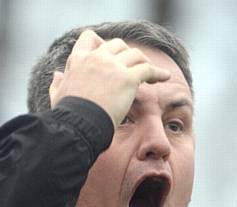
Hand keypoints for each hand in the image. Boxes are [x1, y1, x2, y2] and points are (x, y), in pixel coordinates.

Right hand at [49, 30, 170, 127]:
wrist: (80, 124)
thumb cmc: (69, 116)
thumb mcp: (57, 95)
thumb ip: (57, 83)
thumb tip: (57, 75)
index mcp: (78, 60)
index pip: (90, 38)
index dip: (102, 44)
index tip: (110, 56)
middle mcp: (96, 57)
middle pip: (117, 44)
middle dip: (127, 54)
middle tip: (135, 68)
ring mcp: (112, 66)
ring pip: (135, 54)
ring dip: (144, 63)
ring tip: (150, 75)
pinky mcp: (128, 78)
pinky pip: (148, 69)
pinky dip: (158, 73)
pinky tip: (165, 78)